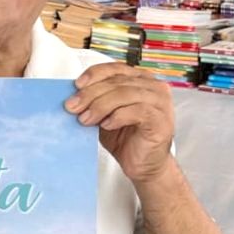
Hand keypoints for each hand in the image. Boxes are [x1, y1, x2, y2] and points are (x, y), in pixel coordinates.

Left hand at [65, 63, 174, 182]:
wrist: (142, 165)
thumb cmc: (125, 138)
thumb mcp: (103, 115)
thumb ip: (94, 101)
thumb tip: (72, 96)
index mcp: (140, 80)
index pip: (115, 69)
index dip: (94, 74)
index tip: (76, 86)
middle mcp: (153, 87)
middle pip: (117, 82)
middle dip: (90, 94)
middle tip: (73, 107)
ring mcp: (160, 102)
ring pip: (125, 94)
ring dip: (100, 106)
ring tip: (86, 119)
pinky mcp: (161, 119)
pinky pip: (138, 111)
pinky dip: (118, 116)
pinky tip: (106, 125)